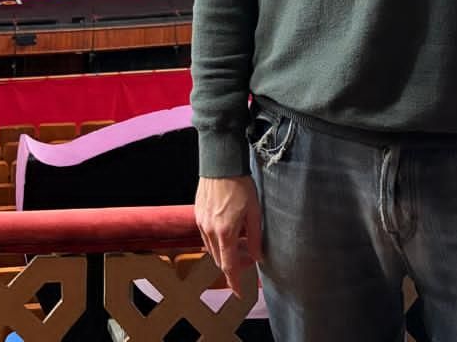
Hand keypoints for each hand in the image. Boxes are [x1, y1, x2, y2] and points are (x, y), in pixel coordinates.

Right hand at [195, 176, 261, 301]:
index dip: (234, 282)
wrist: (220, 164)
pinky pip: (206, 236)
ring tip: (240, 241)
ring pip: (211, 249)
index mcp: (225, 232)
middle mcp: (210, 231)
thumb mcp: (254, 212)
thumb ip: (256, 238)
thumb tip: (258, 257)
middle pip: (219, 259)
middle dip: (233, 264)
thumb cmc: (240, 186)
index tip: (239, 293)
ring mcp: (201, 222)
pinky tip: (228, 230)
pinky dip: (216, 241)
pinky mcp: (198, 214)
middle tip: (249, 256)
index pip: (228, 266)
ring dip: (224, 252)